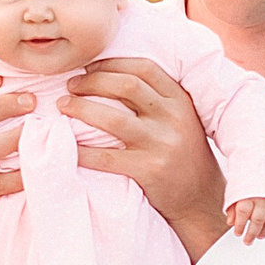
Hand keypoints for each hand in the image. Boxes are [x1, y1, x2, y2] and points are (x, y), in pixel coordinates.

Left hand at [66, 57, 226, 261]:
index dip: (111, 64)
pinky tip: (69, 146)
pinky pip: (105, 157)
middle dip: (91, 81)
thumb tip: (110, 76)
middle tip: (70, 86)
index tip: (88, 67)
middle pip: (125, 86)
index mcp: (180, 101)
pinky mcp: (149, 171)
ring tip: (63, 106)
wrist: (201, 200)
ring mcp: (161, 144)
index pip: (143, 68)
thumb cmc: (184, 156)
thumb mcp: (181, 120)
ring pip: (112, 118)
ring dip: (80, 108)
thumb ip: (157, 100)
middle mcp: (173, 118)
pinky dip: (82, 150)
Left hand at [224, 195, 264, 243]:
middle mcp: (263, 197)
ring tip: (259, 236)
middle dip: (252, 233)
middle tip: (247, 240)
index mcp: (249, 193)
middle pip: (258, 220)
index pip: (243, 212)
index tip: (238, 233)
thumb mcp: (236, 191)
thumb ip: (232, 207)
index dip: (240, 225)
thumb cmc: (249, 180)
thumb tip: (231, 222)